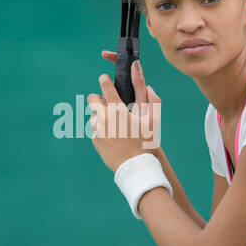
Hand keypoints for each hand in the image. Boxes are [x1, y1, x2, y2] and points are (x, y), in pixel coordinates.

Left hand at [88, 54, 162, 172]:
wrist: (135, 166)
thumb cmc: (146, 142)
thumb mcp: (154, 120)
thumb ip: (153, 100)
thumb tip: (148, 85)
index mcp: (118, 110)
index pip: (105, 87)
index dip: (104, 80)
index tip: (104, 79)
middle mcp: (104, 118)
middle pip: (91, 100)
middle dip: (97, 98)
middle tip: (107, 103)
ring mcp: (97, 130)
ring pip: (93, 116)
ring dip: (100, 116)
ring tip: (113, 124)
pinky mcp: (95, 141)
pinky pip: (95, 131)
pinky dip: (101, 131)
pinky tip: (113, 137)